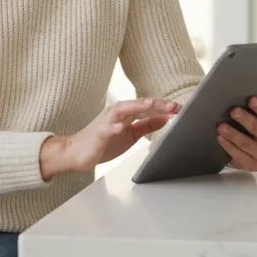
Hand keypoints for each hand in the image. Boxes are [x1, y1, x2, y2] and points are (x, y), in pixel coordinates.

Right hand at [40, 97, 177, 178]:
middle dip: (157, 104)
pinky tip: (121, 127)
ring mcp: (107, 122)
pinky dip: (113, 127)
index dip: (164, 107)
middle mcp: (117, 113)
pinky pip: (106, 129)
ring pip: (123, 110)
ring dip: (137, 106)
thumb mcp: (130, 134)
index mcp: (126, 113)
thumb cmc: (103, 143)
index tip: (181, 109)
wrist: (76, 152)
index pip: (148, 107)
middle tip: (174, 106)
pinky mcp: (98, 133)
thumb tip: (165, 119)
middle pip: (139, 104)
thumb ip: (146, 126)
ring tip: (150, 104)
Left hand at [216, 86, 256, 171]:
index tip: (251, 99)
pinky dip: (229, 146)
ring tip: (221, 126)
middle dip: (246, 119)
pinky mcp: (253, 166)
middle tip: (233, 111)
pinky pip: (240, 156)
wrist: (246, 151)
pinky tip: (220, 138)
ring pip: (247, 144)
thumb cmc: (254, 129)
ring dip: (233, 134)